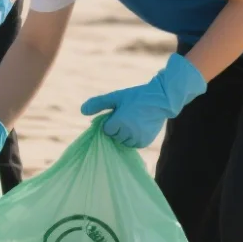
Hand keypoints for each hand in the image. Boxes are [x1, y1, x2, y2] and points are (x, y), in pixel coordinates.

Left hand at [81, 52, 205, 146]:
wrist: (161, 100)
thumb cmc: (136, 96)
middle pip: (114, 137)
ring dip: (125, 135)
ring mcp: (137, 138)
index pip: (106, 130)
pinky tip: (138, 128)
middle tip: (127, 116)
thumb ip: (98, 103)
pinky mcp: (145, 142)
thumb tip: (81, 111)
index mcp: (119, 121)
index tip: (118, 114)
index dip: (111, 122)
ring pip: (123, 142)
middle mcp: (128, 132)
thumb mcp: (116, 97)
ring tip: (133, 121)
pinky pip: (133, 145)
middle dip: (118, 129)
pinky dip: (133, 139)